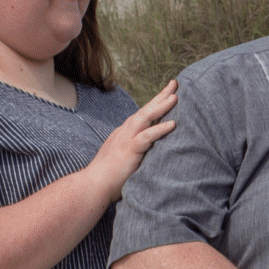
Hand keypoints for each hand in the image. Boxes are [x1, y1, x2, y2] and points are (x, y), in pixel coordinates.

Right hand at [85, 79, 177, 199]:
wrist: (93, 185)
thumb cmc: (109, 177)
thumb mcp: (125, 159)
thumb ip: (136, 152)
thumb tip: (150, 153)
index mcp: (124, 133)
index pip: (142, 114)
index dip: (155, 103)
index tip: (168, 93)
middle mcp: (125, 132)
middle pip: (145, 110)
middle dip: (160, 96)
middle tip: (175, 83)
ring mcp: (126, 139)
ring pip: (145, 117)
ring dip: (161, 106)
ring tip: (175, 97)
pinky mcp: (129, 149)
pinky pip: (146, 136)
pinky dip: (160, 129)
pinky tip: (173, 123)